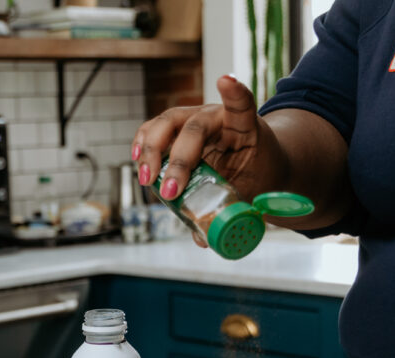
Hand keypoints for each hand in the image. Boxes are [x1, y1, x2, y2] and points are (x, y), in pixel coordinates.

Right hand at [131, 74, 277, 205]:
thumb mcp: (251, 192)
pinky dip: (143, 144)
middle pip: (192, 125)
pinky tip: (137, 160)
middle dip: (178, 157)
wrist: (257, 164)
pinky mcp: (175, 131)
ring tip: (147, 179)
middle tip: (170, 189)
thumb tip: (202, 239)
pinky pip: (154, 131)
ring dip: (152, 150)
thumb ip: (229, 211)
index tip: (226, 81)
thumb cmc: (257, 173)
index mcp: (244, 126)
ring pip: (167, 123)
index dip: (234, 93)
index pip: (241, 104)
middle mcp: (216, 117)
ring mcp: (193, 120)